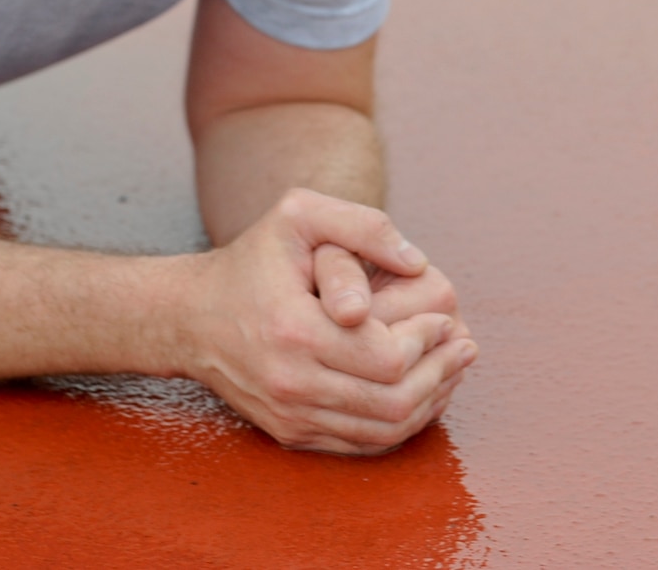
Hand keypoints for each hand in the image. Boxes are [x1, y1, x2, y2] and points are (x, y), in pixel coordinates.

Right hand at [182, 188, 480, 454]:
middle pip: (393, 401)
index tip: (445, 318)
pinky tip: (422, 395)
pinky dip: (401, 425)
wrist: (191, 315)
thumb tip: (418, 262)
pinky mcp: (290, 433)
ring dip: (430, 402)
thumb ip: (363, 224)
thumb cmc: (252, 258)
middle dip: (441, 373)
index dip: (428, 340)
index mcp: (295, 330)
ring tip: (452, 370)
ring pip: (382, 430)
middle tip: (465, 347)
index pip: (388, 357)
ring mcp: (290, 414)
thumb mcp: (299, 214)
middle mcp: (291, 383)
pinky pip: (361, 444)